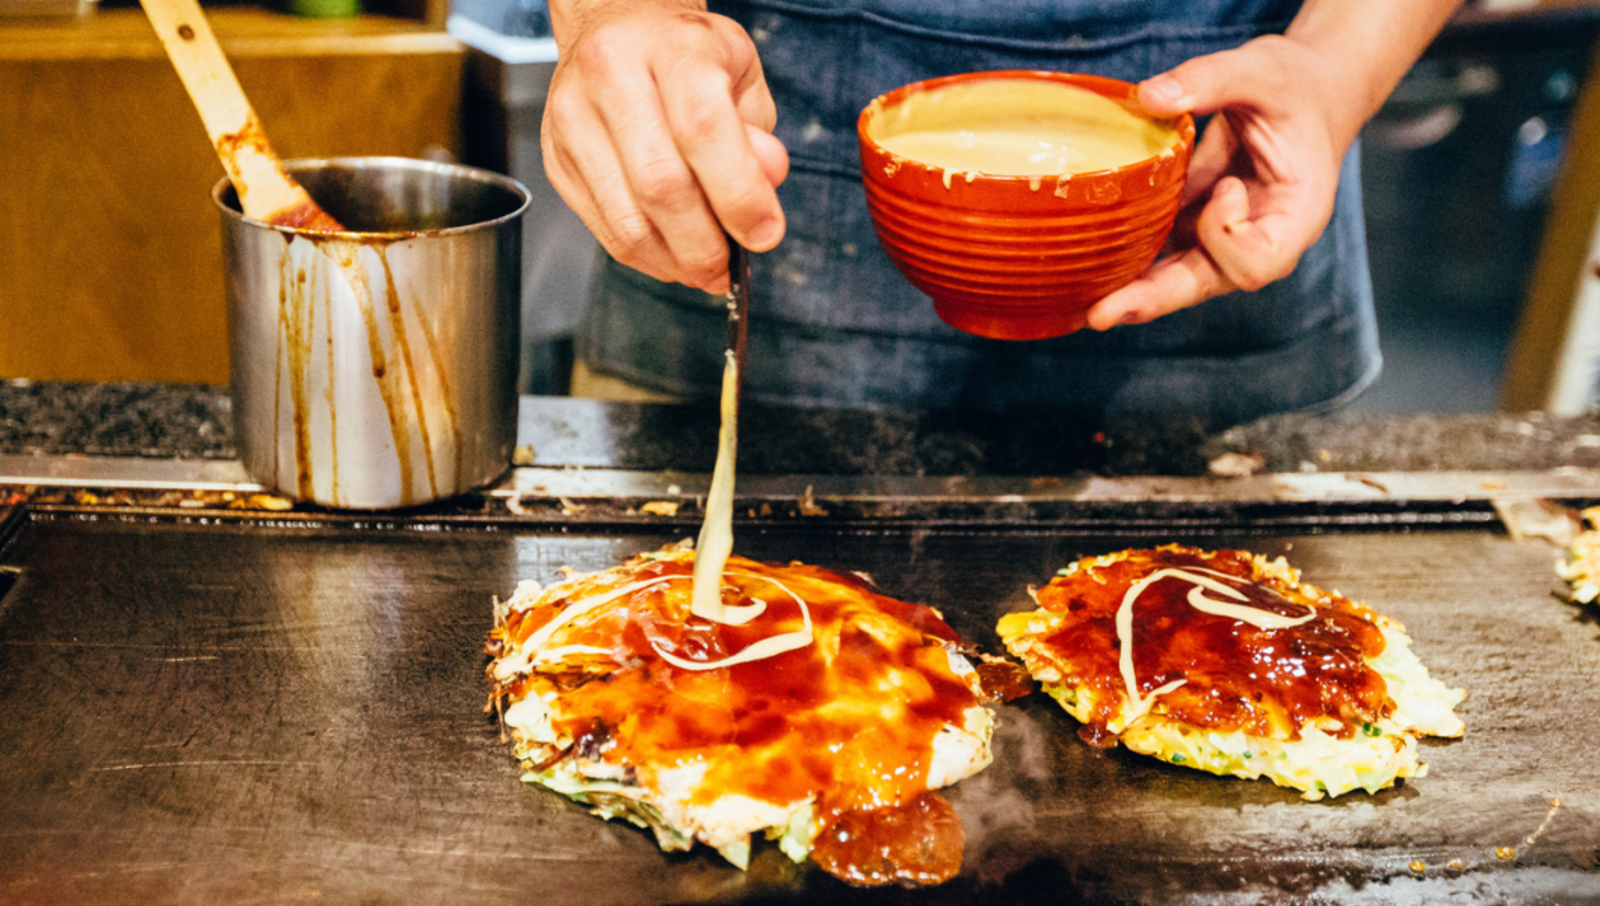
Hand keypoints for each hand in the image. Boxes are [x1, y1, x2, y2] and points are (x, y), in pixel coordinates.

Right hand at [542, 2, 789, 293]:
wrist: (619, 28)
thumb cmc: (687, 56)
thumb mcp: (741, 76)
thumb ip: (758, 136)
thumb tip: (764, 189)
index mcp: (671, 47)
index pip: (704, 130)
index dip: (739, 196)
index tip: (765, 234)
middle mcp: (611, 75)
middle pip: (661, 186)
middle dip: (705, 245)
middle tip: (730, 266)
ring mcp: (574, 119)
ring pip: (628, 222)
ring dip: (675, 262)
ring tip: (704, 267)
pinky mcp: (557, 159)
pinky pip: (605, 230)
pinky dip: (646, 257)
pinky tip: (670, 252)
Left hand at [1083, 35, 1348, 330]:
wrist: (1299, 94)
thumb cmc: (1293, 86)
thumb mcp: (1262, 70)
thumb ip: (1210, 80)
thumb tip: (1148, 97)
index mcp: (1297, 215)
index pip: (1260, 259)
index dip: (1228, 233)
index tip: (1223, 186)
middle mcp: (1261, 240)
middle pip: (1206, 283)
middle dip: (1155, 297)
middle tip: (1103, 313)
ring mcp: (1225, 240)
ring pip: (1178, 278)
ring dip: (1134, 290)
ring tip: (1086, 307)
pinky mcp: (1195, 227)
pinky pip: (1161, 252)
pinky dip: (1130, 259)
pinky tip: (1089, 268)